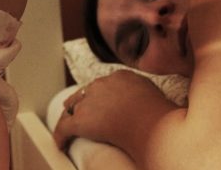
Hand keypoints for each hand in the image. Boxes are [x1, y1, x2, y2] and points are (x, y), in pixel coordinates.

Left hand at [52, 70, 174, 151]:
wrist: (150, 122)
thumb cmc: (159, 113)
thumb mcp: (156, 94)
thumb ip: (149, 93)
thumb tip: (157, 103)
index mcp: (120, 76)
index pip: (103, 84)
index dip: (99, 96)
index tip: (101, 105)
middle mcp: (102, 84)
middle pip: (85, 93)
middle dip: (82, 104)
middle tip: (81, 115)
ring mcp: (90, 101)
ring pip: (71, 108)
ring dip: (70, 118)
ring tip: (68, 129)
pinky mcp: (81, 120)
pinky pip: (64, 127)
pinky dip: (60, 136)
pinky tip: (60, 144)